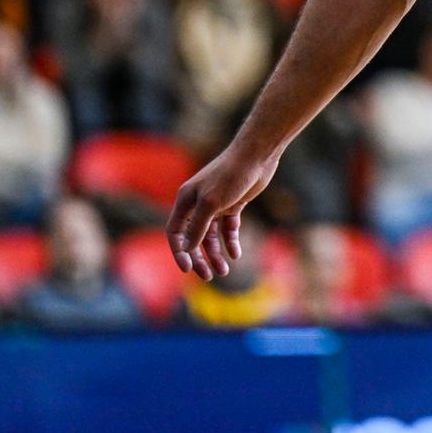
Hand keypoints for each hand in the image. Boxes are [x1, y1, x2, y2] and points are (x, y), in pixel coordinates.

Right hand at [166, 144, 279, 280]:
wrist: (256, 156)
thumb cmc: (231, 175)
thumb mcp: (211, 202)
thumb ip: (198, 226)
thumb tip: (188, 248)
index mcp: (186, 200)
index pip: (175, 232)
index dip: (179, 252)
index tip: (187, 270)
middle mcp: (198, 204)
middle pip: (193, 238)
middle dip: (199, 258)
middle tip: (209, 276)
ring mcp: (215, 205)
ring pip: (211, 236)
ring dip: (216, 254)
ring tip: (225, 270)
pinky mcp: (233, 204)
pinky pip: (228, 229)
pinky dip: (230, 241)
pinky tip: (236, 254)